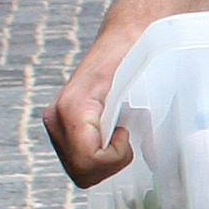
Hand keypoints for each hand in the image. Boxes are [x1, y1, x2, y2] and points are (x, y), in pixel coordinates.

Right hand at [42, 37, 135, 188]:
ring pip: (79, 170)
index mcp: (74, 108)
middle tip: (126, 139)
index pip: (89, 160)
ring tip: (119, 134)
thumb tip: (152, 154)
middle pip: (81, 172)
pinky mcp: (61, 126)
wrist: (126, 35)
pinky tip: (111, 134)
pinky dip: (99, 156)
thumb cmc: (137, 57)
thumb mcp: (143, 86)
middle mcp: (58, 117)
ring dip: (105, 161)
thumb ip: (144, 120)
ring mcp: (56, 123)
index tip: (127, 132)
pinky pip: (78, 158)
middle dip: (110, 164)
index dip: (115, 157)